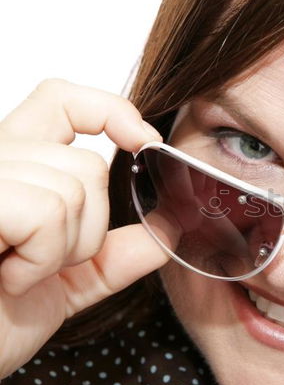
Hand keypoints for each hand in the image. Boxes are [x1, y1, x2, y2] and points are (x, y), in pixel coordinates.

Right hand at [0, 78, 169, 378]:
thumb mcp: (67, 283)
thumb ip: (114, 255)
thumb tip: (166, 233)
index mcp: (14, 169)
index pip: (61, 100)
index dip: (111, 110)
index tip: (143, 141)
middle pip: (87, 165)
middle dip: (87, 230)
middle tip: (39, 265)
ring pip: (73, 187)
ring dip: (61, 250)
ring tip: (17, 273)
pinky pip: (45, 210)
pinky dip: (41, 258)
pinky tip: (8, 279)